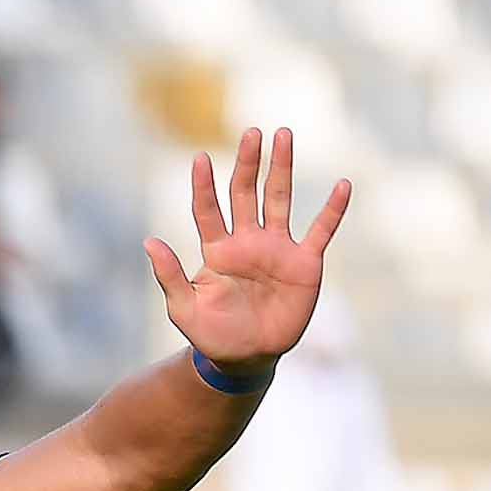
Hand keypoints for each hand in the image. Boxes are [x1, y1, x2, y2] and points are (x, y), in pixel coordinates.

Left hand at [147, 127, 348, 382]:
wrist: (245, 358)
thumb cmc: (211, 334)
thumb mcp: (183, 308)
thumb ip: (170, 275)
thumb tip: (149, 242)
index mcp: (217, 251)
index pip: (208, 210)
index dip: (203, 186)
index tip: (199, 159)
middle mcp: (247, 242)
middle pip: (246, 194)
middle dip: (248, 163)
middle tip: (252, 132)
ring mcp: (278, 248)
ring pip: (280, 199)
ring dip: (282, 168)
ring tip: (284, 135)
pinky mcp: (305, 262)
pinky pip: (322, 230)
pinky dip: (332, 209)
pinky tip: (342, 185)